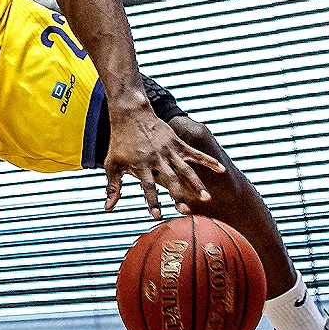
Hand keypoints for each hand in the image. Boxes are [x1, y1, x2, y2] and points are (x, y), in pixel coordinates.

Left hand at [104, 106, 225, 218]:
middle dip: (177, 196)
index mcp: (140, 165)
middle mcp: (156, 159)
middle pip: (169, 180)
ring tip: (206, 198)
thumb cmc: (119, 142)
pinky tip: (221, 169)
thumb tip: (107, 209)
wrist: (131, 114)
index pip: (147, 187)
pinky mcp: (178, 143)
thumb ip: (112, 187)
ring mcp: (169, 151)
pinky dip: (208, 161)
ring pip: (185, 170)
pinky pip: (196, 154)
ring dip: (196, 184)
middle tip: (184, 211)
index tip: (157, 215)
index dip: (152, 201)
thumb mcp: (111, 164)